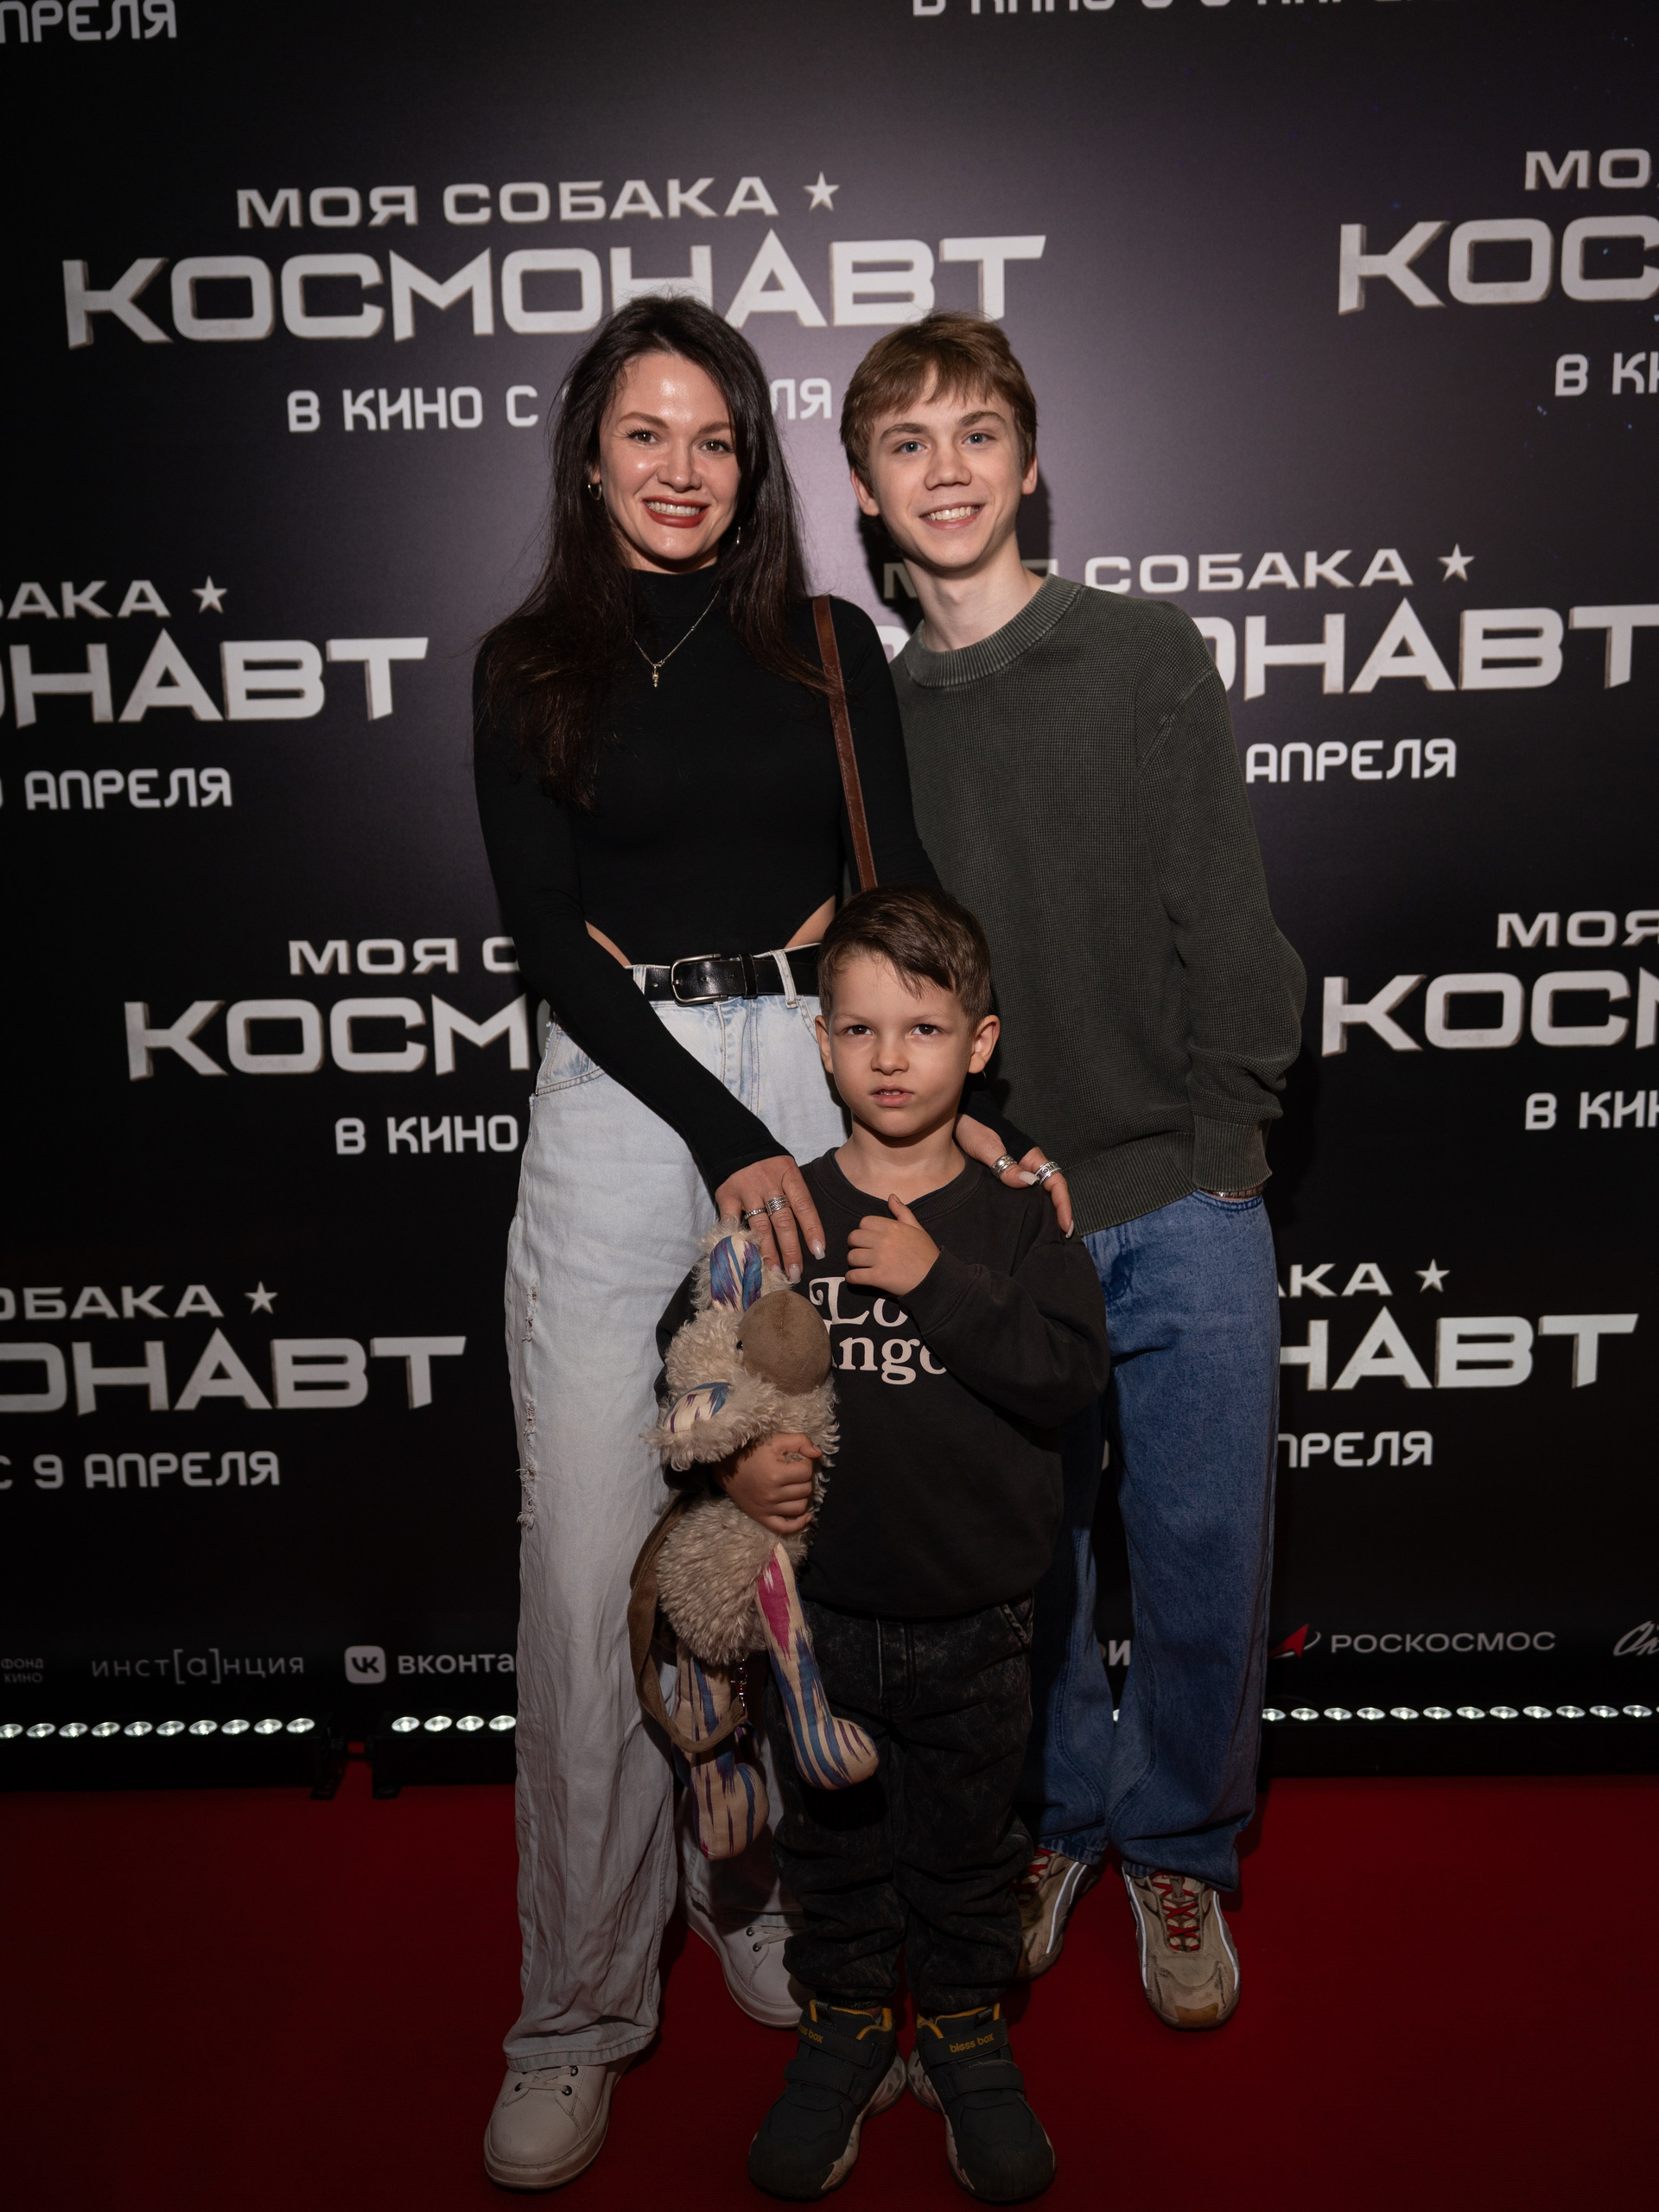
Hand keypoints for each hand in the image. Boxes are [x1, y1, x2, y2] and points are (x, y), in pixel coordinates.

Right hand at [713, 1154, 826, 1281]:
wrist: (735, 1142)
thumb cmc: (768, 1164)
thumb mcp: (787, 1170)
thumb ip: (795, 1196)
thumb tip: (810, 1235)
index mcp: (788, 1175)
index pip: (804, 1205)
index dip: (812, 1230)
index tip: (818, 1253)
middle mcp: (769, 1183)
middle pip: (783, 1221)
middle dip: (790, 1250)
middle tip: (795, 1273)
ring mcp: (746, 1190)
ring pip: (759, 1226)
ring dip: (767, 1252)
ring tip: (774, 1271)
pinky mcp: (726, 1196)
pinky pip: (733, 1223)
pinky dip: (739, 1241)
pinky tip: (745, 1258)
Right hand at [718, 1432, 820, 1535]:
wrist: (726, 1467)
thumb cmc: (752, 1452)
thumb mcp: (775, 1440)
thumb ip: (800, 1442)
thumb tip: (819, 1454)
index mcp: (776, 1474)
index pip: (807, 1471)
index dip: (806, 1463)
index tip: (797, 1460)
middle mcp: (773, 1495)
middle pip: (806, 1489)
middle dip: (804, 1478)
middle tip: (795, 1471)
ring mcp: (767, 1509)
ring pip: (800, 1507)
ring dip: (802, 1496)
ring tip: (794, 1486)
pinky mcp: (762, 1518)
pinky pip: (785, 1528)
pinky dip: (798, 1524)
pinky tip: (805, 1516)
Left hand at [846, 1196, 938, 1295]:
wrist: (936, 1278)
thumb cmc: (927, 1253)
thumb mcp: (917, 1228)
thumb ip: (903, 1212)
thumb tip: (891, 1197)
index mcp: (892, 1227)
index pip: (864, 1222)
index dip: (864, 1231)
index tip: (869, 1240)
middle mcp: (884, 1241)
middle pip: (853, 1238)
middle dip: (855, 1245)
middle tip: (863, 1252)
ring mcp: (880, 1259)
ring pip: (851, 1257)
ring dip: (854, 1263)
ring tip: (862, 1266)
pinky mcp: (878, 1277)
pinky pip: (854, 1276)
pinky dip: (852, 1278)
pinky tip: (858, 1278)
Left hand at [956, 1114, 1072, 1235]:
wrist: (960, 1116)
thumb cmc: (974, 1128)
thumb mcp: (987, 1147)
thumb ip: (1006, 1165)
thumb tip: (1029, 1183)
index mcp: (1030, 1157)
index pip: (1055, 1182)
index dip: (1063, 1204)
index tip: (1066, 1225)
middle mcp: (1028, 1166)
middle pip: (1052, 1191)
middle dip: (1060, 1213)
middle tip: (1063, 1238)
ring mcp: (1018, 1171)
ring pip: (1039, 1194)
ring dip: (1047, 1213)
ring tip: (1050, 1236)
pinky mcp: (1005, 1176)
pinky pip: (1024, 1195)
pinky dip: (1031, 1209)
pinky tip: (1028, 1222)